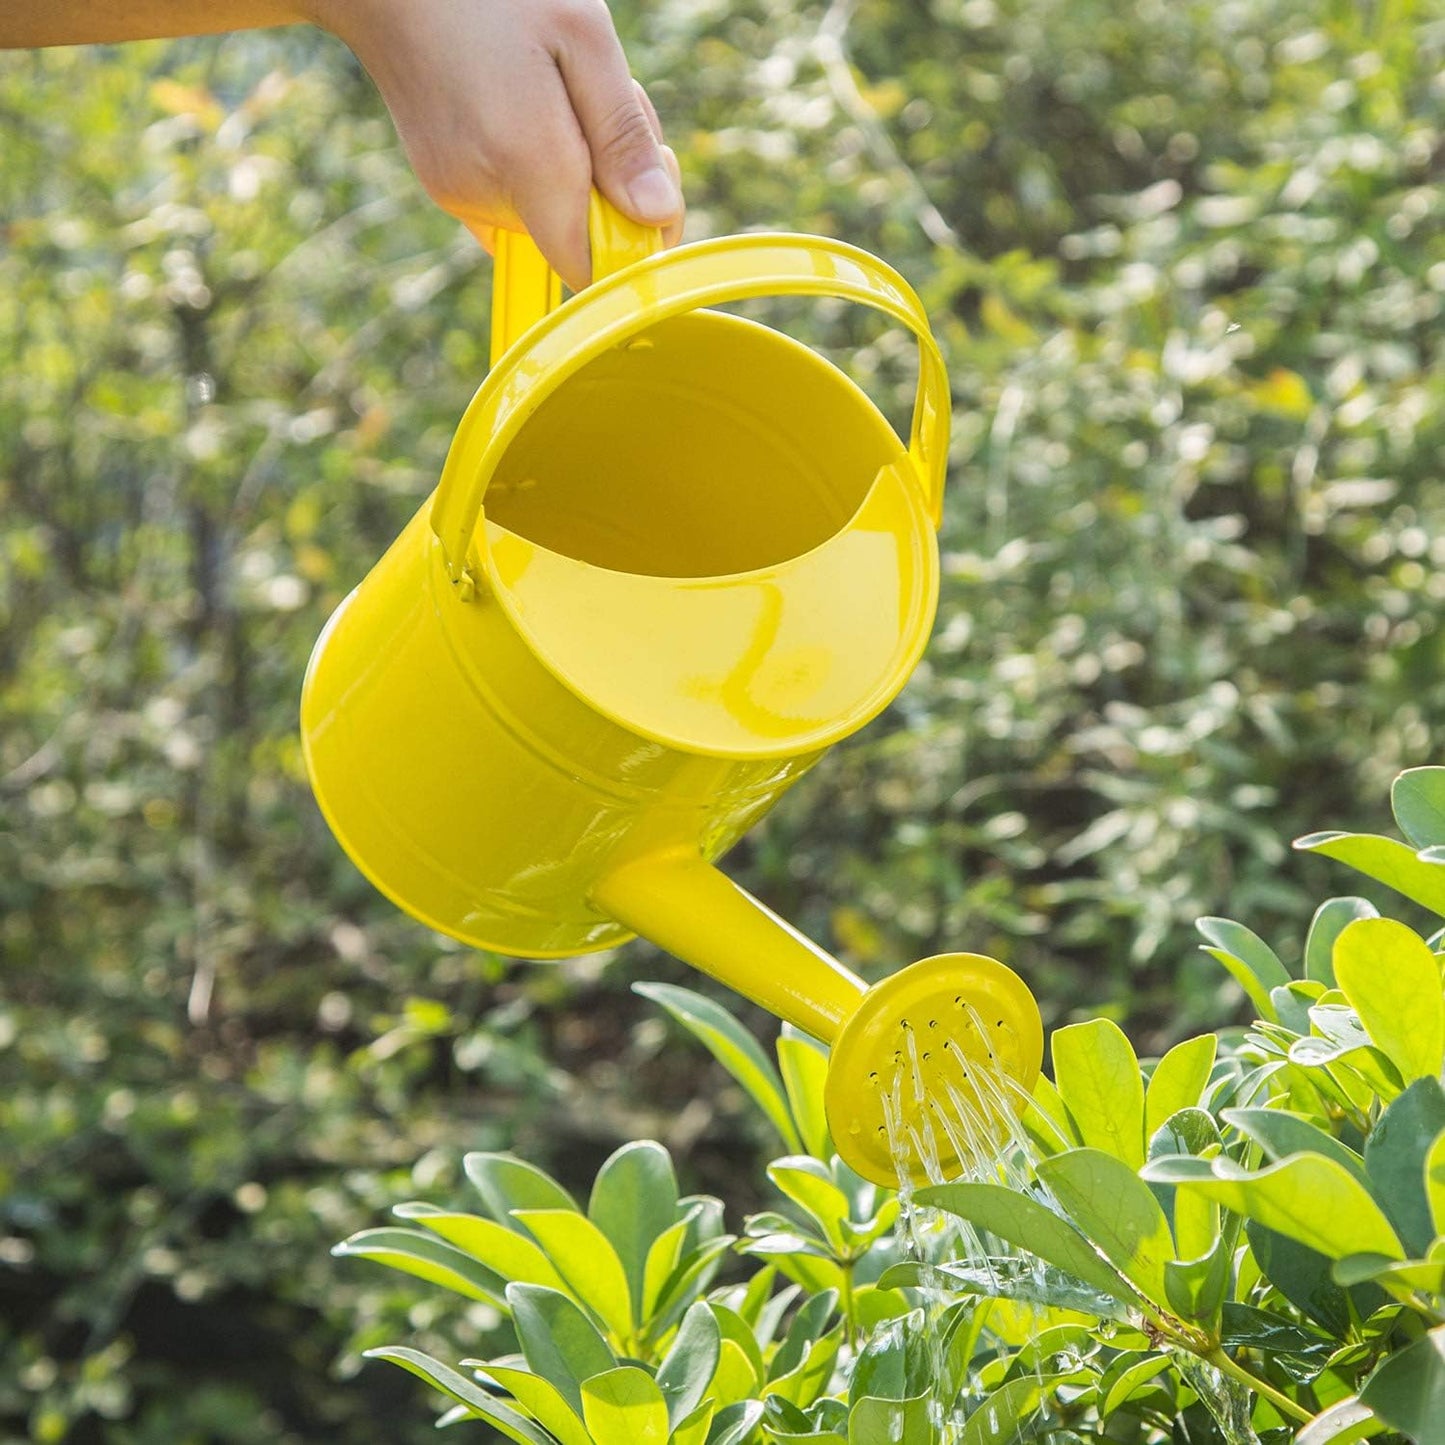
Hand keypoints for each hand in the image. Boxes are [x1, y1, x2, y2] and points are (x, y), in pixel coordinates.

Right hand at [309, 0, 684, 288]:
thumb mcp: (581, 36)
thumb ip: (622, 134)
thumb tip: (657, 216)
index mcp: (529, 164)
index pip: (591, 268)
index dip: (632, 243)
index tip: (648, 186)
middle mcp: (487, 197)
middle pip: (577, 237)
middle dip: (609, 184)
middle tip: (599, 100)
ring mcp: (458, 197)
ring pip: (549, 215)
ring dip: (574, 170)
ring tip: (553, 90)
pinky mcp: (445, 188)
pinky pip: (515, 200)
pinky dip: (536, 168)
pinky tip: (522, 108)